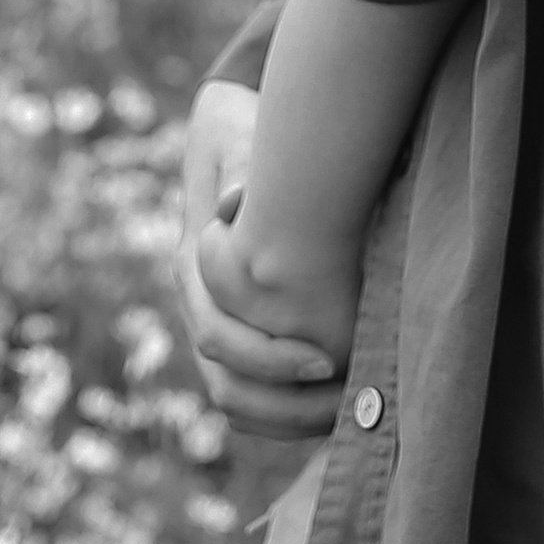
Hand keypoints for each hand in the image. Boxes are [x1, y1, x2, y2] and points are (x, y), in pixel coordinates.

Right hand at [172, 80, 346, 436]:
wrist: (229, 125)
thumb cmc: (243, 129)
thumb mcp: (240, 135)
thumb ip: (240, 168)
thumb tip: (236, 201)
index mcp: (193, 264)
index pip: (218, 337)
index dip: (271, 358)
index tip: (328, 360)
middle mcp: (197, 301)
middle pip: (226, 385)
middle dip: (288, 403)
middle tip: (349, 400)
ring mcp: (212, 319)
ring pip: (234, 398)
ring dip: (289, 418)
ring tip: (348, 414)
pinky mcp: (235, 327)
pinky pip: (250, 389)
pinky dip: (287, 410)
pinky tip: (338, 407)